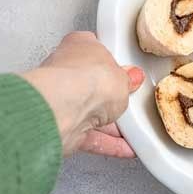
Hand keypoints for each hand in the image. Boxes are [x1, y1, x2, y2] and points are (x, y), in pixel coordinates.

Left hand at [21, 31, 144, 157]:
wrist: (65, 107)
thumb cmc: (86, 78)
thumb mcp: (122, 75)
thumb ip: (127, 79)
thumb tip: (130, 77)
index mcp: (78, 46)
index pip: (95, 51)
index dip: (111, 64)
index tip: (124, 73)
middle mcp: (65, 70)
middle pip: (91, 84)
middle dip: (109, 97)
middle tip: (127, 101)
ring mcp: (62, 99)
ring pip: (88, 112)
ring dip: (109, 124)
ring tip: (130, 130)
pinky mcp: (63, 125)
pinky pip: (89, 135)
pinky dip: (107, 143)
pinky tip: (122, 147)